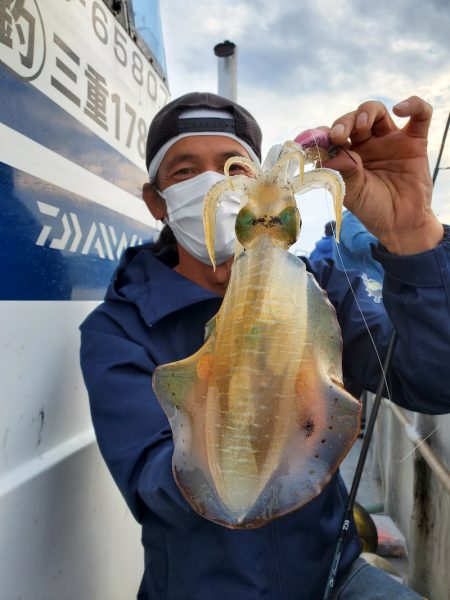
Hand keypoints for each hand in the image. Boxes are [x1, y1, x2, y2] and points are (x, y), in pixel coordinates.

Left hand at [324, 96, 443, 253]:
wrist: (402, 223)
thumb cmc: (373, 209)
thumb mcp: (352, 193)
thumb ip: (343, 172)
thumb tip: (331, 154)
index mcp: (347, 156)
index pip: (333, 136)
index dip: (325, 134)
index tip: (320, 140)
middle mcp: (367, 145)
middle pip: (353, 120)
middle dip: (345, 122)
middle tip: (339, 135)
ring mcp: (390, 141)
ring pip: (377, 112)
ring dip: (367, 112)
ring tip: (363, 125)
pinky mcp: (415, 142)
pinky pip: (419, 115)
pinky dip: (413, 105)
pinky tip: (400, 109)